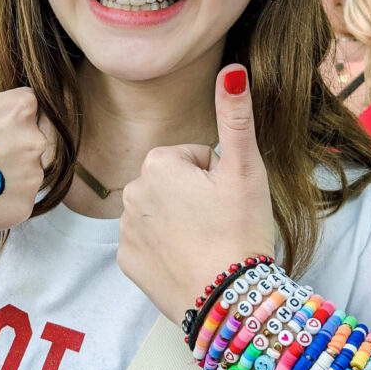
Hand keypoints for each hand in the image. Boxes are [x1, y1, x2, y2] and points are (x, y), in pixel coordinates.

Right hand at [0, 0, 49, 237]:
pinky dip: (6, 196)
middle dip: (8, 140)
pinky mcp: (25, 207)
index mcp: (21, 104)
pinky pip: (26, 196)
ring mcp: (33, 176)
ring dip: (10, 168)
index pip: (27, 104)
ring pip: (32, 166)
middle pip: (34, 134)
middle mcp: (36, 139)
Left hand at [117, 65, 274, 324]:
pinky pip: (148, 242)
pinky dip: (166, 249)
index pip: (194, 157)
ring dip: (181, 221)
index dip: (217, 176)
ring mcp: (125, 229)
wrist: (229, 301)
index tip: (227, 200)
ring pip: (161, 212)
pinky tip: (188, 261)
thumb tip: (232, 69)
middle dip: (196, 197)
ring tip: (207, 243)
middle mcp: (131, 191)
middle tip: (220, 223)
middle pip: (175, 183)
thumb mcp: (245, 170)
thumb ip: (235, 116)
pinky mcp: (126, 261)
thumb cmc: (240, 231)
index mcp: (158, 164)